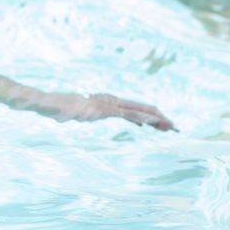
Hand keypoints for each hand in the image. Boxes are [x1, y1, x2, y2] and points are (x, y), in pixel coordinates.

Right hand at [41, 90, 173, 129]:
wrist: (55, 105)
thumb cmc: (64, 109)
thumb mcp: (79, 114)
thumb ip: (85, 113)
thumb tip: (78, 114)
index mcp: (110, 104)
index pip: (135, 111)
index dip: (150, 118)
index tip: (163, 125)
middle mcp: (113, 102)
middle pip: (142, 109)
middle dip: (160, 119)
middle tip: (175, 127)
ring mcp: (110, 105)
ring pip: (138, 111)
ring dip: (155, 119)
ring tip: (170, 126)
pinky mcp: (105, 109)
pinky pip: (126, 114)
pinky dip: (140, 117)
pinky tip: (151, 123)